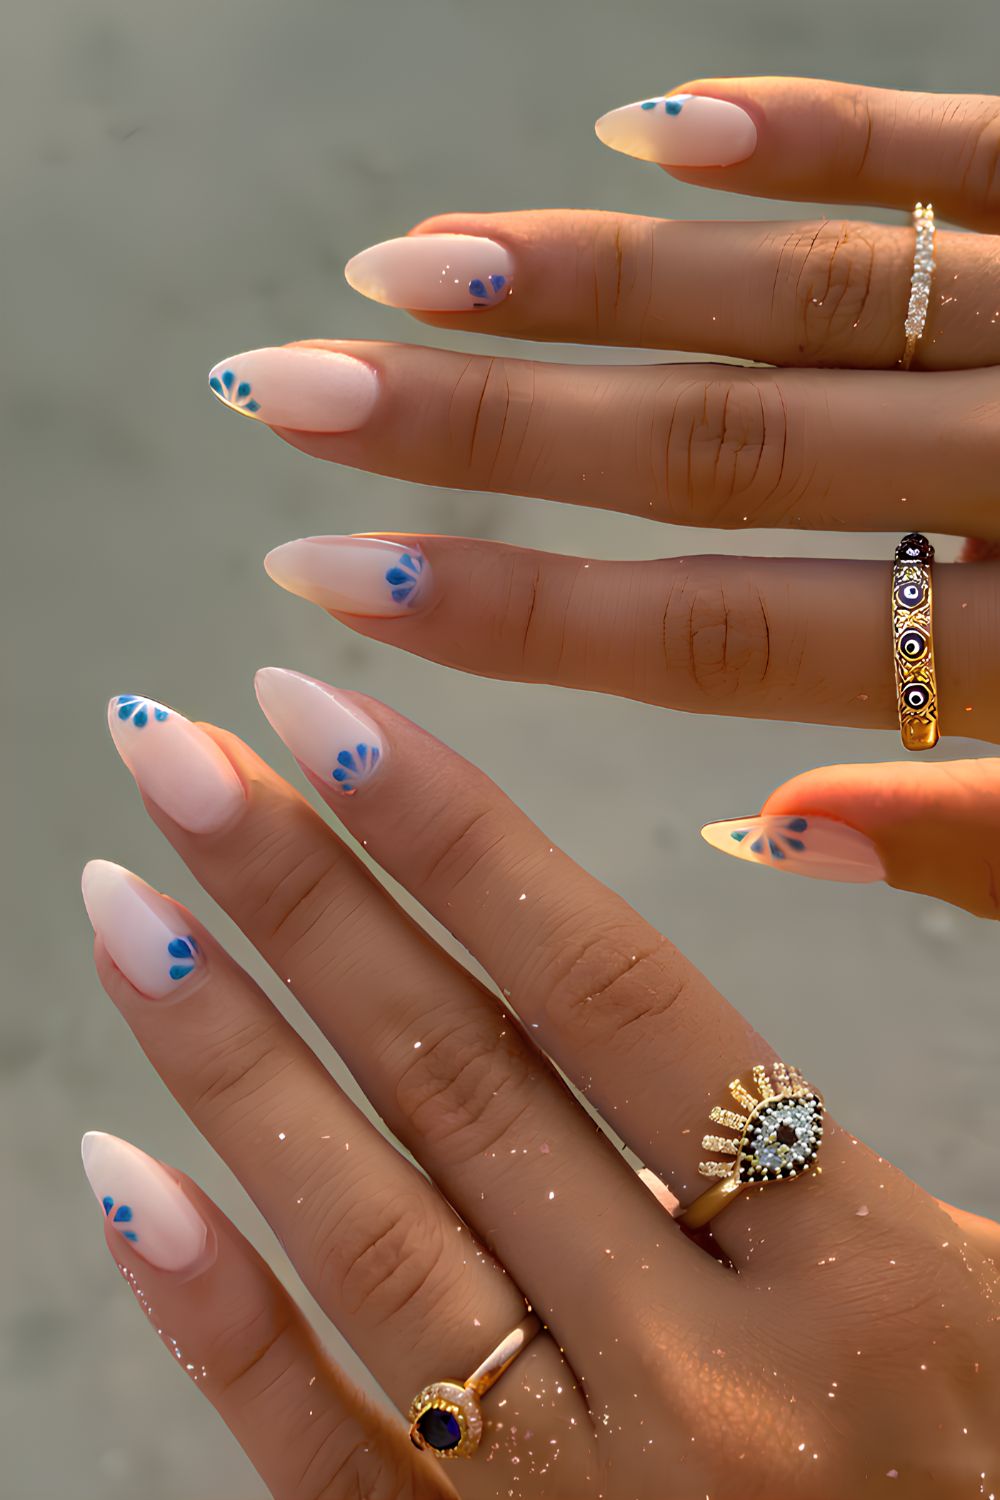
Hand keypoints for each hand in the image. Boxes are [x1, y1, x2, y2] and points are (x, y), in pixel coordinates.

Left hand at [84, 679, 999, 1496]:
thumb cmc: (999, 1452)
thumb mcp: (995, 1266)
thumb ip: (858, 1085)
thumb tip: (742, 854)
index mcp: (860, 1279)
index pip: (609, 993)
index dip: (452, 834)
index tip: (320, 714)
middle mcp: (705, 1391)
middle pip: (459, 1086)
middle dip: (300, 899)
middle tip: (172, 755)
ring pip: (367, 1240)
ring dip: (226, 1058)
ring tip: (123, 905)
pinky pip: (322, 1461)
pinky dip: (217, 1317)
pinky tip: (122, 1176)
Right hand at [203, 76, 999, 914]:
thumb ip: (985, 837)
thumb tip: (784, 833)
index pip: (725, 636)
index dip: (521, 616)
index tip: (335, 585)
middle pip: (716, 453)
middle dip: (490, 427)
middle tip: (299, 393)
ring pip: (800, 295)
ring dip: (595, 281)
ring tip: (411, 273)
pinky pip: (951, 151)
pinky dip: (809, 131)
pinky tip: (651, 129)